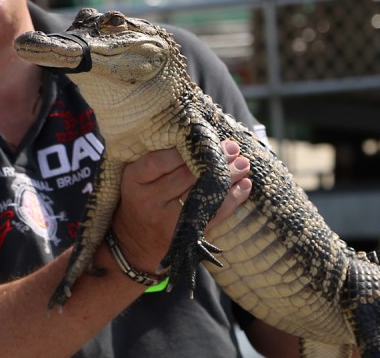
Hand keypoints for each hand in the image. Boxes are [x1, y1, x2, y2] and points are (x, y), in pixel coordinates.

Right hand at [111, 140, 250, 272]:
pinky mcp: (185, 234)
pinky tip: (245, 186)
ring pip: (202, 193)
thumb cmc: (143, 198)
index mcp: (134, 180)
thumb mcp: (140, 178)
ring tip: (244, 164)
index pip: (160, 160)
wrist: (136, 244)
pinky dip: (233, 199)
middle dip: (213, 159)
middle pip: (186, 176)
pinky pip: (214, 214)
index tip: (208, 138)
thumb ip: (160, 158)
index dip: (186, 149)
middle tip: (233, 147)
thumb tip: (202, 136)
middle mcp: (148, 201)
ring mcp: (166, 220)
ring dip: (228, 177)